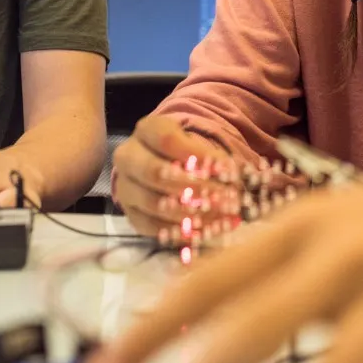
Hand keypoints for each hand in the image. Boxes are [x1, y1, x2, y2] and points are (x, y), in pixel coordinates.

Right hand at [111, 114, 237, 235]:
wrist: (163, 165)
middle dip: (194, 188)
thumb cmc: (187, 152)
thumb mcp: (199, 146)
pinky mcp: (129, 213)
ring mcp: (125, 186)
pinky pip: (151, 226)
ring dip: (189, 214)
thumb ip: (216, 159)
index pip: (168, 140)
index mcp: (148, 130)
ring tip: (219, 219)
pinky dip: (178, 231)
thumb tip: (237, 177)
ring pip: (153, 202)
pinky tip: (203, 233)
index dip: (197, 156)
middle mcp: (129, 156)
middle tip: (224, 199)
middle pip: (155, 173)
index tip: (224, 170)